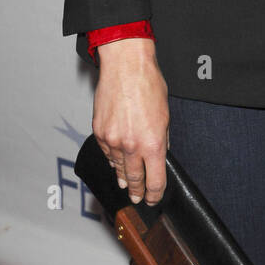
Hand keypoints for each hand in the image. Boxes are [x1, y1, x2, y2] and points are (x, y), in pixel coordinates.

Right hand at [92, 38, 169, 204]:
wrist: (126, 66)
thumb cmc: (148, 84)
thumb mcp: (165, 115)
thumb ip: (162, 139)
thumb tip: (160, 155)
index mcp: (152, 143)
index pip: (154, 181)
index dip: (154, 194)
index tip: (153, 199)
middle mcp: (131, 146)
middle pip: (134, 180)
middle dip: (137, 191)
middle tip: (137, 198)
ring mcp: (112, 141)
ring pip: (118, 168)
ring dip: (123, 177)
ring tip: (126, 184)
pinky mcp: (99, 132)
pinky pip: (106, 153)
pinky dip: (112, 159)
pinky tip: (115, 162)